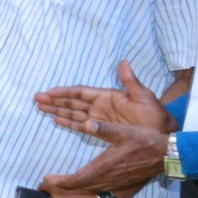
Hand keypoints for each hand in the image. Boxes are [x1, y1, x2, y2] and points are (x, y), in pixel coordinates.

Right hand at [35, 61, 175, 133]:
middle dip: (54, 100)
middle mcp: (99, 106)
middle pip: (72, 102)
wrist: (161, 135)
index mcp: (107, 96)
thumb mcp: (144, 97)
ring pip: (73, 113)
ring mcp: (98, 118)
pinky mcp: (99, 129)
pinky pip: (80, 125)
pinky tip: (56, 121)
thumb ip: (131, 82)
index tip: (50, 92)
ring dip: (57, 110)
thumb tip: (124, 62)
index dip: (65, 92)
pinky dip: (68, 123)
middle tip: (36, 98)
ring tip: (40, 107)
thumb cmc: (154, 115)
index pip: (81, 92)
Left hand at [42, 122, 167, 195]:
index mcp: (105, 166)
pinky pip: (98, 186)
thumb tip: (87, 123)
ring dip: (75, 184)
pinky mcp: (120, 182)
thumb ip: (105, 129)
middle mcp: (107, 178)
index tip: (48, 178)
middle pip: (81, 186)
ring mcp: (114, 182)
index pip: (78, 179)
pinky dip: (86, 183)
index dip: (62, 181)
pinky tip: (84, 177)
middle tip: (52, 179)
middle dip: (64, 184)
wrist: (165, 156)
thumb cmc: (145, 142)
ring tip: (62, 178)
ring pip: (89, 187)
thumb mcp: (125, 132)